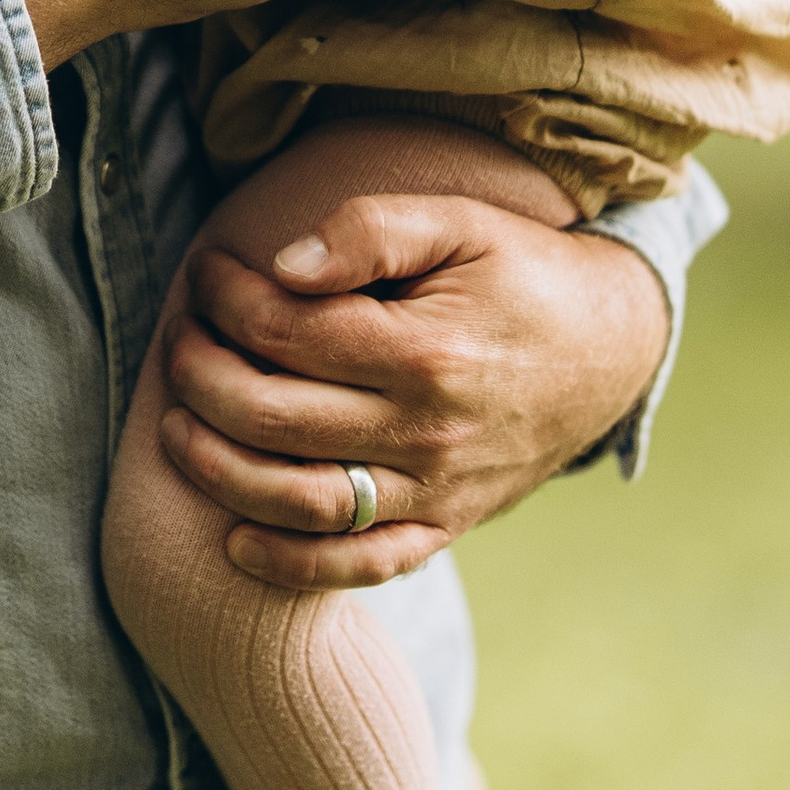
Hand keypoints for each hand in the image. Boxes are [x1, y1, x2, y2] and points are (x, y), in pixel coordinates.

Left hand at [156, 190, 665, 588]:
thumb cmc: (524, 273)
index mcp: (426, 351)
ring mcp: (437, 490)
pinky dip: (290, 567)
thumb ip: (371, 230)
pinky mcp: (446, 526)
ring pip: (301, 502)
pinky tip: (234, 542)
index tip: (206, 273)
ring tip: (176, 427)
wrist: (613, 348)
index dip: (226, 300)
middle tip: (179, 341)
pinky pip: (359, 566)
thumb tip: (282, 265)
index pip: (286, 332)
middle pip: (274, 418)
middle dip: (200, 378)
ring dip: (219, 471)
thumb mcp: (462, 222)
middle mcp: (428, 432)